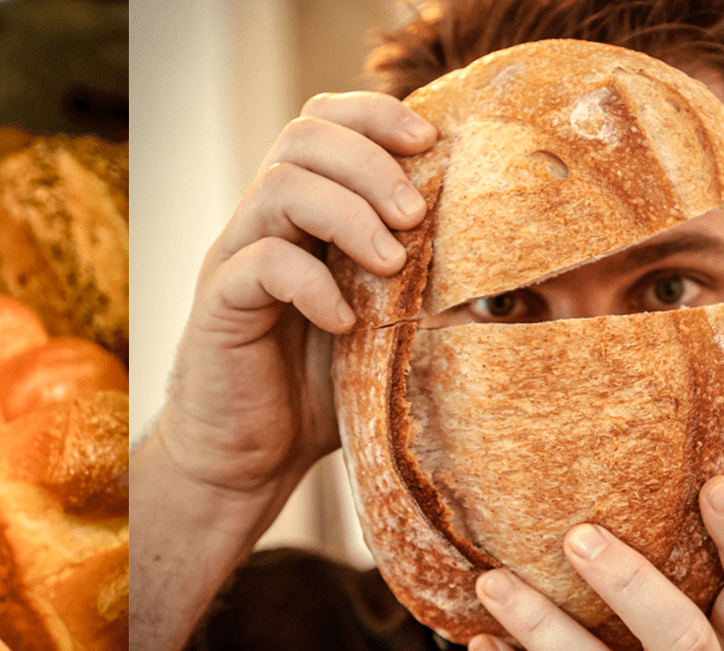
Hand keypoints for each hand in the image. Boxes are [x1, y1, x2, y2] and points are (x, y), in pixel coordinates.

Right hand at [131, 92, 436, 650]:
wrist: (243, 463)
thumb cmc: (315, 393)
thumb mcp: (378, 326)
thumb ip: (412, 283)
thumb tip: (505, 258)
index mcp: (298, 214)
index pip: (322, 121)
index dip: (374, 114)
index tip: (431, 141)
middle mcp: (261, 223)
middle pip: (301, 136)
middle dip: (370, 163)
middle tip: (415, 215)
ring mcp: (235, 260)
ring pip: (279, 186)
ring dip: (347, 212)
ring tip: (390, 264)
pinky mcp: (218, 307)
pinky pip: (260, 265)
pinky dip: (313, 283)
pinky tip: (345, 323)